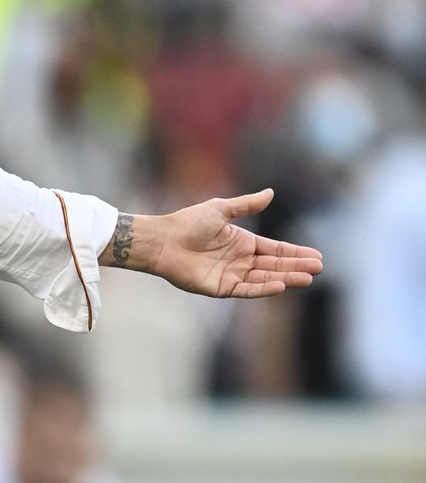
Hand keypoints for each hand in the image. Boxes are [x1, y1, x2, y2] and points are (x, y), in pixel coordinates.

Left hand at [111, 189, 323, 298]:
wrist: (163, 240)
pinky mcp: (220, 288)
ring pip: (264, 278)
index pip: (275, 249)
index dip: (295, 253)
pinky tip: (281, 285)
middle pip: (274, 265)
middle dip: (296, 266)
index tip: (317, 256)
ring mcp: (231, 275)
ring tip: (307, 277)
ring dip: (285, 278)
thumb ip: (245, 204)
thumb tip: (271, 193)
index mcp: (242, 242)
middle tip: (318, 268)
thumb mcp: (220, 209)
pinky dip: (263, 288)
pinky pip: (246, 289)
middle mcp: (240, 260)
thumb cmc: (187, 222)